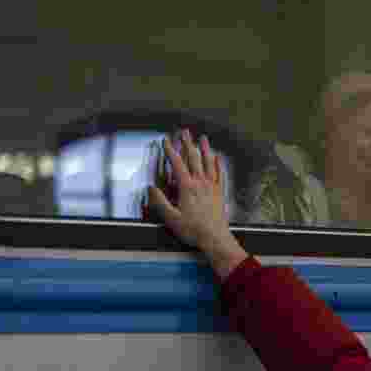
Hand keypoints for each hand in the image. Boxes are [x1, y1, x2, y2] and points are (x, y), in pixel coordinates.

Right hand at [147, 130, 228, 250]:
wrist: (215, 238)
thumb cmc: (193, 230)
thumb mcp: (171, 218)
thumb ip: (160, 202)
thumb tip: (151, 188)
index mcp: (187, 187)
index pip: (177, 163)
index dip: (171, 150)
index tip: (166, 140)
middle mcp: (200, 183)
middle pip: (193, 158)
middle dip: (187, 143)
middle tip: (185, 132)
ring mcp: (212, 186)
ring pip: (208, 163)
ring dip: (205, 149)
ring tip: (203, 138)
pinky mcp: (220, 192)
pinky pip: (219, 173)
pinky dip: (218, 164)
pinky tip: (218, 157)